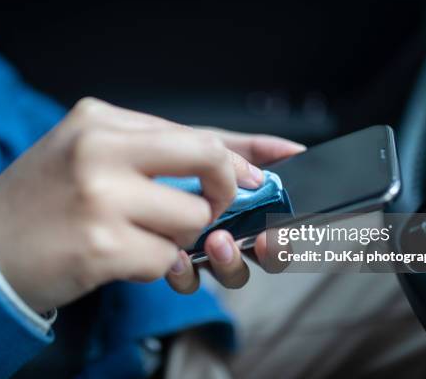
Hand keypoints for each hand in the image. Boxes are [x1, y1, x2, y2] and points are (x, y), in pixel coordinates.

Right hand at [0, 98, 272, 312]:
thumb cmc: (44, 203)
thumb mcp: (92, 158)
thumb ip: (160, 156)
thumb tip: (240, 168)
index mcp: (101, 119)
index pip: (196, 130)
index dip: (246, 150)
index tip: (283, 163)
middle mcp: (102, 148)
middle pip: (208, 160)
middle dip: (222, 190)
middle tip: (210, 209)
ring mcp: (101, 195)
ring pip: (192, 218)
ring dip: (176, 238)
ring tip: (135, 235)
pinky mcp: (102, 244)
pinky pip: (168, 260)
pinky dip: (156, 268)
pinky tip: (118, 259)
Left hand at [166, 128, 305, 292]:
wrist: (131, 164)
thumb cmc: (175, 156)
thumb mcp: (213, 145)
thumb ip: (254, 150)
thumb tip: (295, 150)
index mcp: (246, 210)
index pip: (278, 234)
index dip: (283, 241)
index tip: (278, 234)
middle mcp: (230, 234)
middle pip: (260, 260)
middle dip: (259, 255)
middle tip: (245, 238)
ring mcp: (202, 252)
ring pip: (229, 273)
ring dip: (227, 262)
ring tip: (213, 241)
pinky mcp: (173, 263)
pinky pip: (188, 280)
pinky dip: (186, 271)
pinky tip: (178, 254)